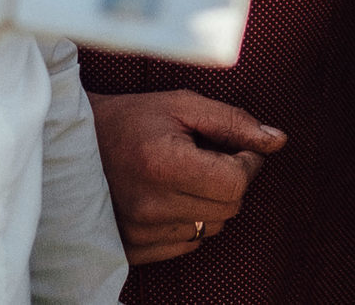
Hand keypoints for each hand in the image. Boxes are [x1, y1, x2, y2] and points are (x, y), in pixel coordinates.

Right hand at [89, 89, 284, 263]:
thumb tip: (278, 141)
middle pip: (229, 207)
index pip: (236, 182)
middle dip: (231, 180)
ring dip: (211, 202)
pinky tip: (170, 196)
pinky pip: (188, 243)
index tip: (236, 146)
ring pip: (213, 227)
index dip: (248, 161)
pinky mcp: (132, 249)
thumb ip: (234, 122)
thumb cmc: (134, 119)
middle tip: (208, 157)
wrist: (76, 145)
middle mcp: (150, 205)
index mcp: (163, 163)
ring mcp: (138, 232)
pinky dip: (190, 221)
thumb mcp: (183, 105)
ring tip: (184, 175)